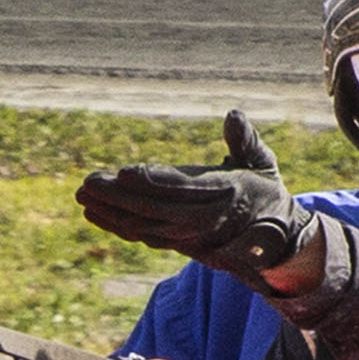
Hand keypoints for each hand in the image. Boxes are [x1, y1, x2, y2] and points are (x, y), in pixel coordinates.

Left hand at [80, 113, 305, 272]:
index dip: (153, 181)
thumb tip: (233, 115)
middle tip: (88, 183)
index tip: (124, 172)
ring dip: (111, 212)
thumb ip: (247, 141)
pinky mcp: (178, 244)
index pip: (183, 188)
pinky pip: (143, 236)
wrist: (276, 239)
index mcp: (224, 193)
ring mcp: (189, 236)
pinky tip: (93, 213)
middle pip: (155, 209)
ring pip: (144, 226)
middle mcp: (204, 219)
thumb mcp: (263, 163)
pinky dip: (117, 226)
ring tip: (82, 195)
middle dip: (119, 197)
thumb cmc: (264, 191)